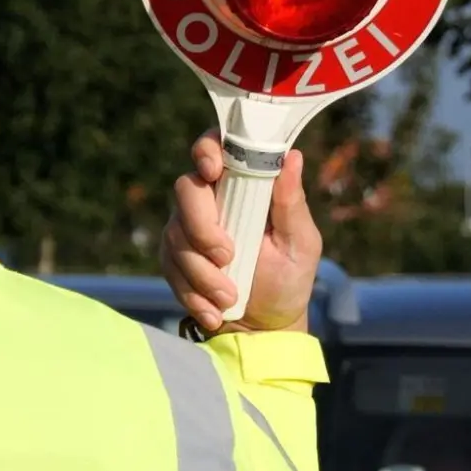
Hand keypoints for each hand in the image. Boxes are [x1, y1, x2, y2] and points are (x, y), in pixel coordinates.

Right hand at [160, 129, 321, 334]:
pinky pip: (170, 267)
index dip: (207, 150)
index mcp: (242, 183)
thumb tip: (293, 157)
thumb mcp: (301, 242)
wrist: (267, 323)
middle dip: (202, 226)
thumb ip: (291, 203)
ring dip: (201, 272)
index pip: (215, 147)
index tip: (214, 171)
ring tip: (230, 297)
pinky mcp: (174, 258)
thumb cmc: (289, 275)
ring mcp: (187, 228)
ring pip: (176, 234)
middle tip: (227, 255)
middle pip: (187, 190)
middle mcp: (210, 199)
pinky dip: (192, 293)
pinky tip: (214, 311)